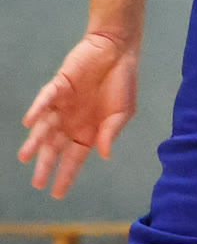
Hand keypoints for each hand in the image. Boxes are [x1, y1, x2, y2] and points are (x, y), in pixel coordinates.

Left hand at [17, 31, 139, 198]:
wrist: (117, 50)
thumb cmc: (123, 82)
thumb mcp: (123, 112)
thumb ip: (111, 132)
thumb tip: (104, 155)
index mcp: (90, 130)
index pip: (75, 157)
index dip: (66, 174)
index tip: (57, 193)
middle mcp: (72, 121)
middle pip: (56, 147)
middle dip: (46, 165)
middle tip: (37, 182)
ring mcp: (63, 105)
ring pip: (45, 128)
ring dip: (35, 142)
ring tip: (25, 156)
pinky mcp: (58, 87)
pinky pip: (45, 100)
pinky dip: (37, 110)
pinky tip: (30, 122)